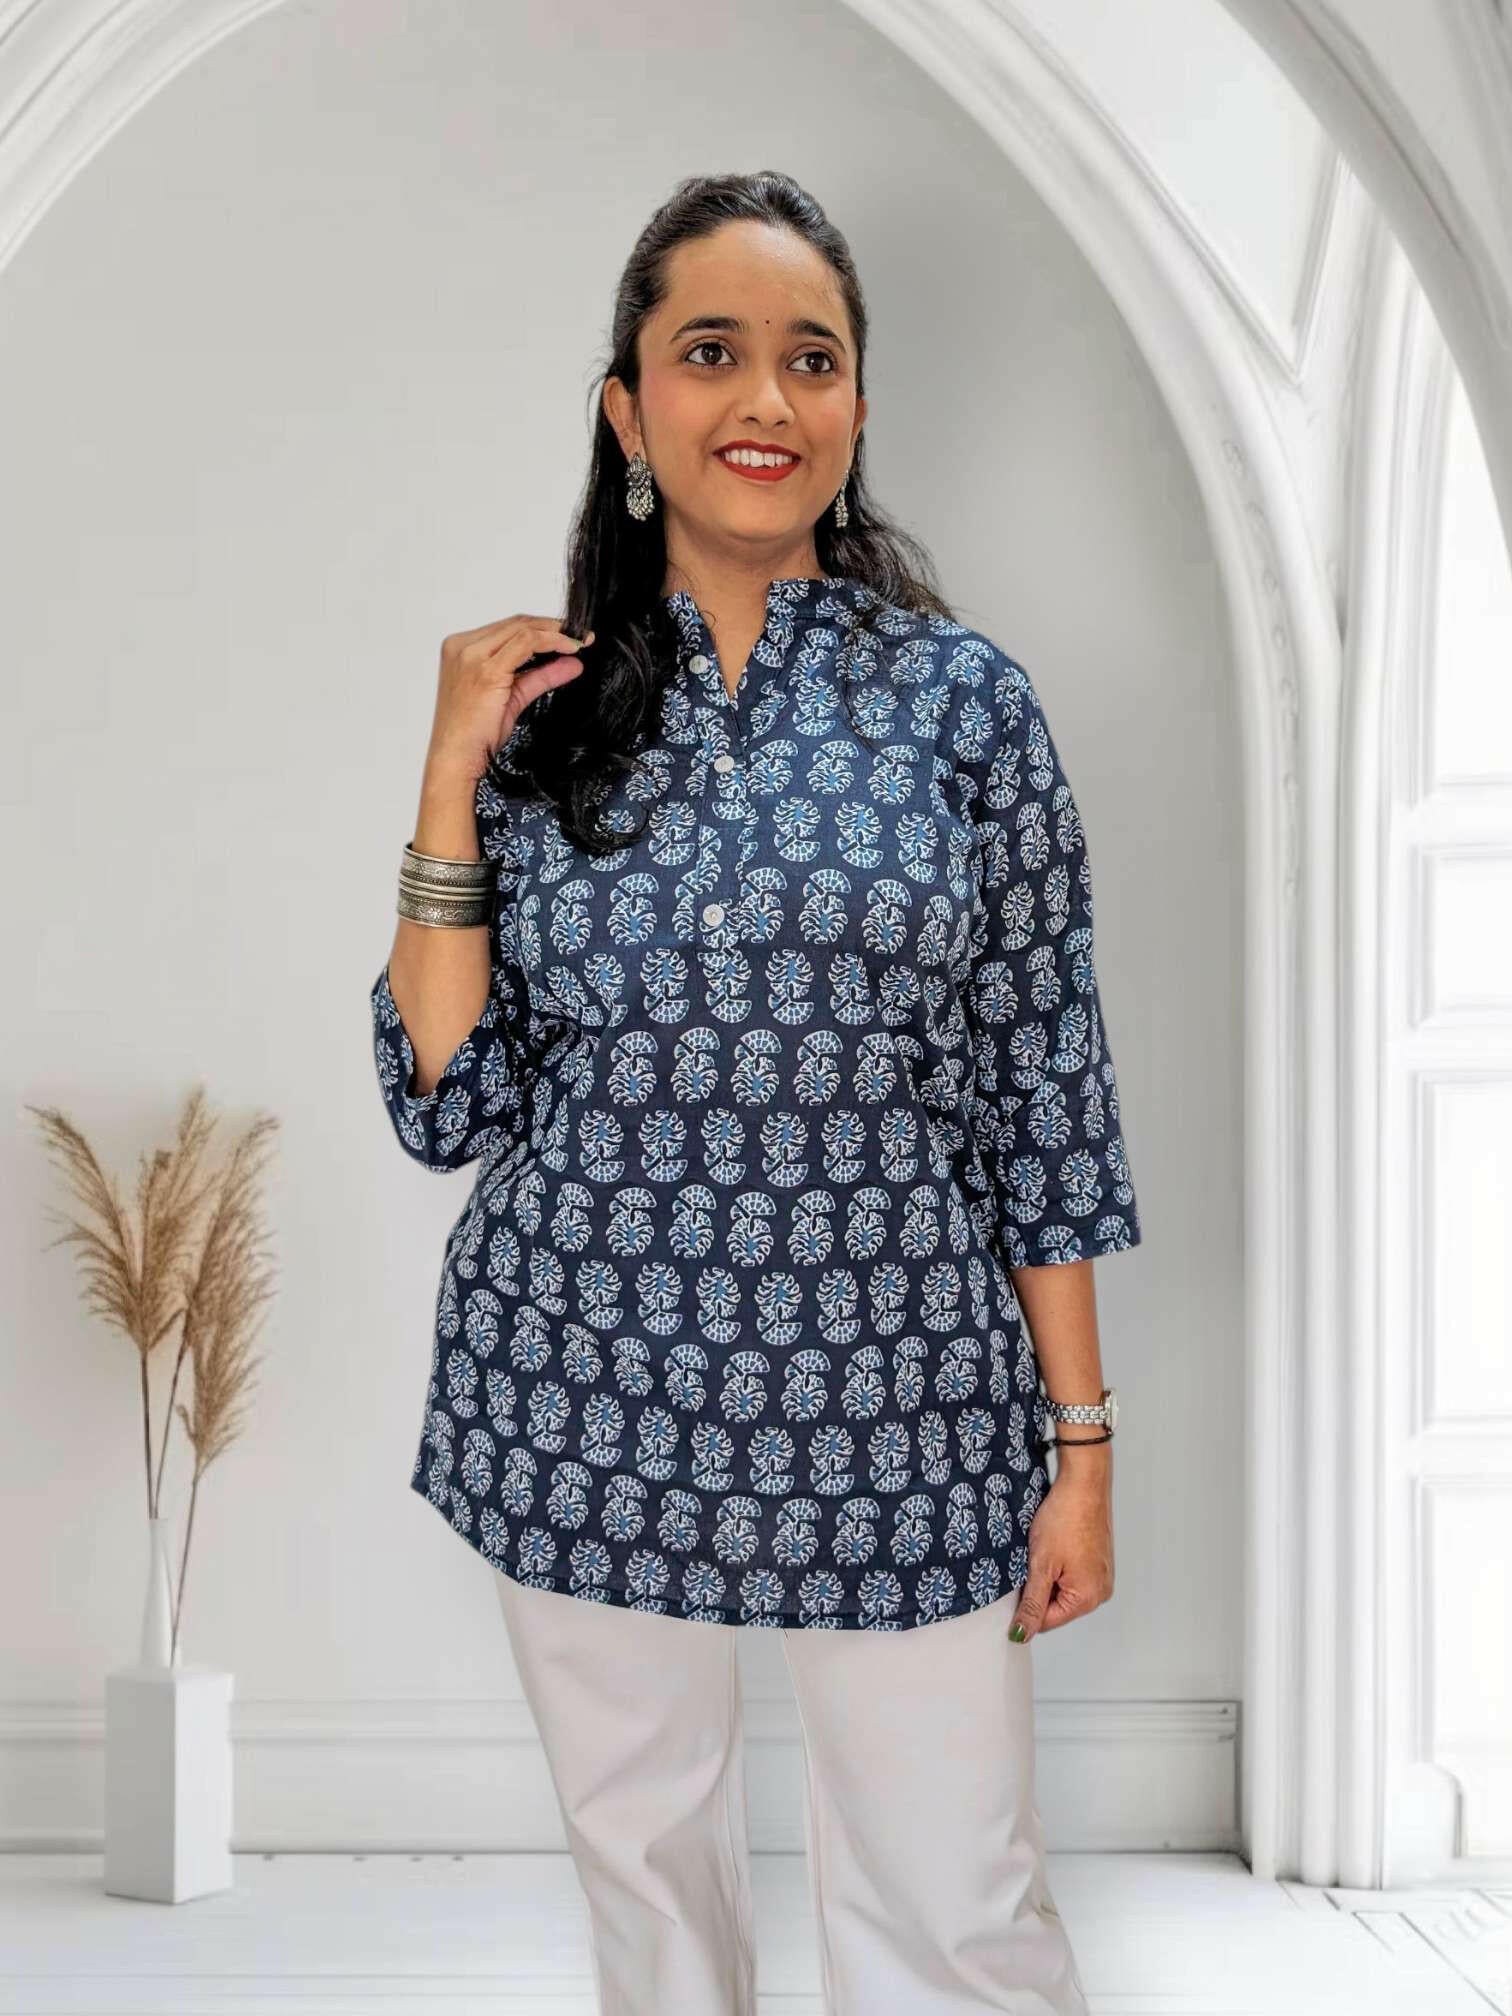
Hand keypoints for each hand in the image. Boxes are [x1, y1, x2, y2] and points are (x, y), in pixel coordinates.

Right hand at [422, 612, 594, 791]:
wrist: (455, 758)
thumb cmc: (474, 736)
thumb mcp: (513, 698)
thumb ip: (541, 676)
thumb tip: (572, 663)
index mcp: (460, 648)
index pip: (508, 627)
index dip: (542, 627)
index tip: (569, 635)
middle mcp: (462, 646)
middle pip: (516, 623)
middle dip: (553, 626)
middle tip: (581, 635)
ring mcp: (472, 655)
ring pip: (522, 629)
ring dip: (555, 632)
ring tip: (579, 642)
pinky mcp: (486, 670)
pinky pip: (526, 644)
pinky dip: (551, 642)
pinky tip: (569, 649)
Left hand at [1009, 1462, 1113, 1640]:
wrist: (1083, 1484)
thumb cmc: (1065, 1519)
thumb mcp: (1041, 1565)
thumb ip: (1031, 1603)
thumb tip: (1021, 1635)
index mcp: (1088, 1598)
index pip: (1046, 1621)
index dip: (1025, 1606)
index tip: (1013, 1585)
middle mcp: (1100, 1592)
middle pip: (1055, 1608)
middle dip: (1037, 1590)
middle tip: (1029, 1563)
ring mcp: (1101, 1577)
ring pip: (1062, 1591)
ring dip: (1047, 1577)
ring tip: (1042, 1553)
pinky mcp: (1098, 1563)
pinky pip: (1072, 1577)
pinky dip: (1057, 1568)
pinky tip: (1052, 1548)